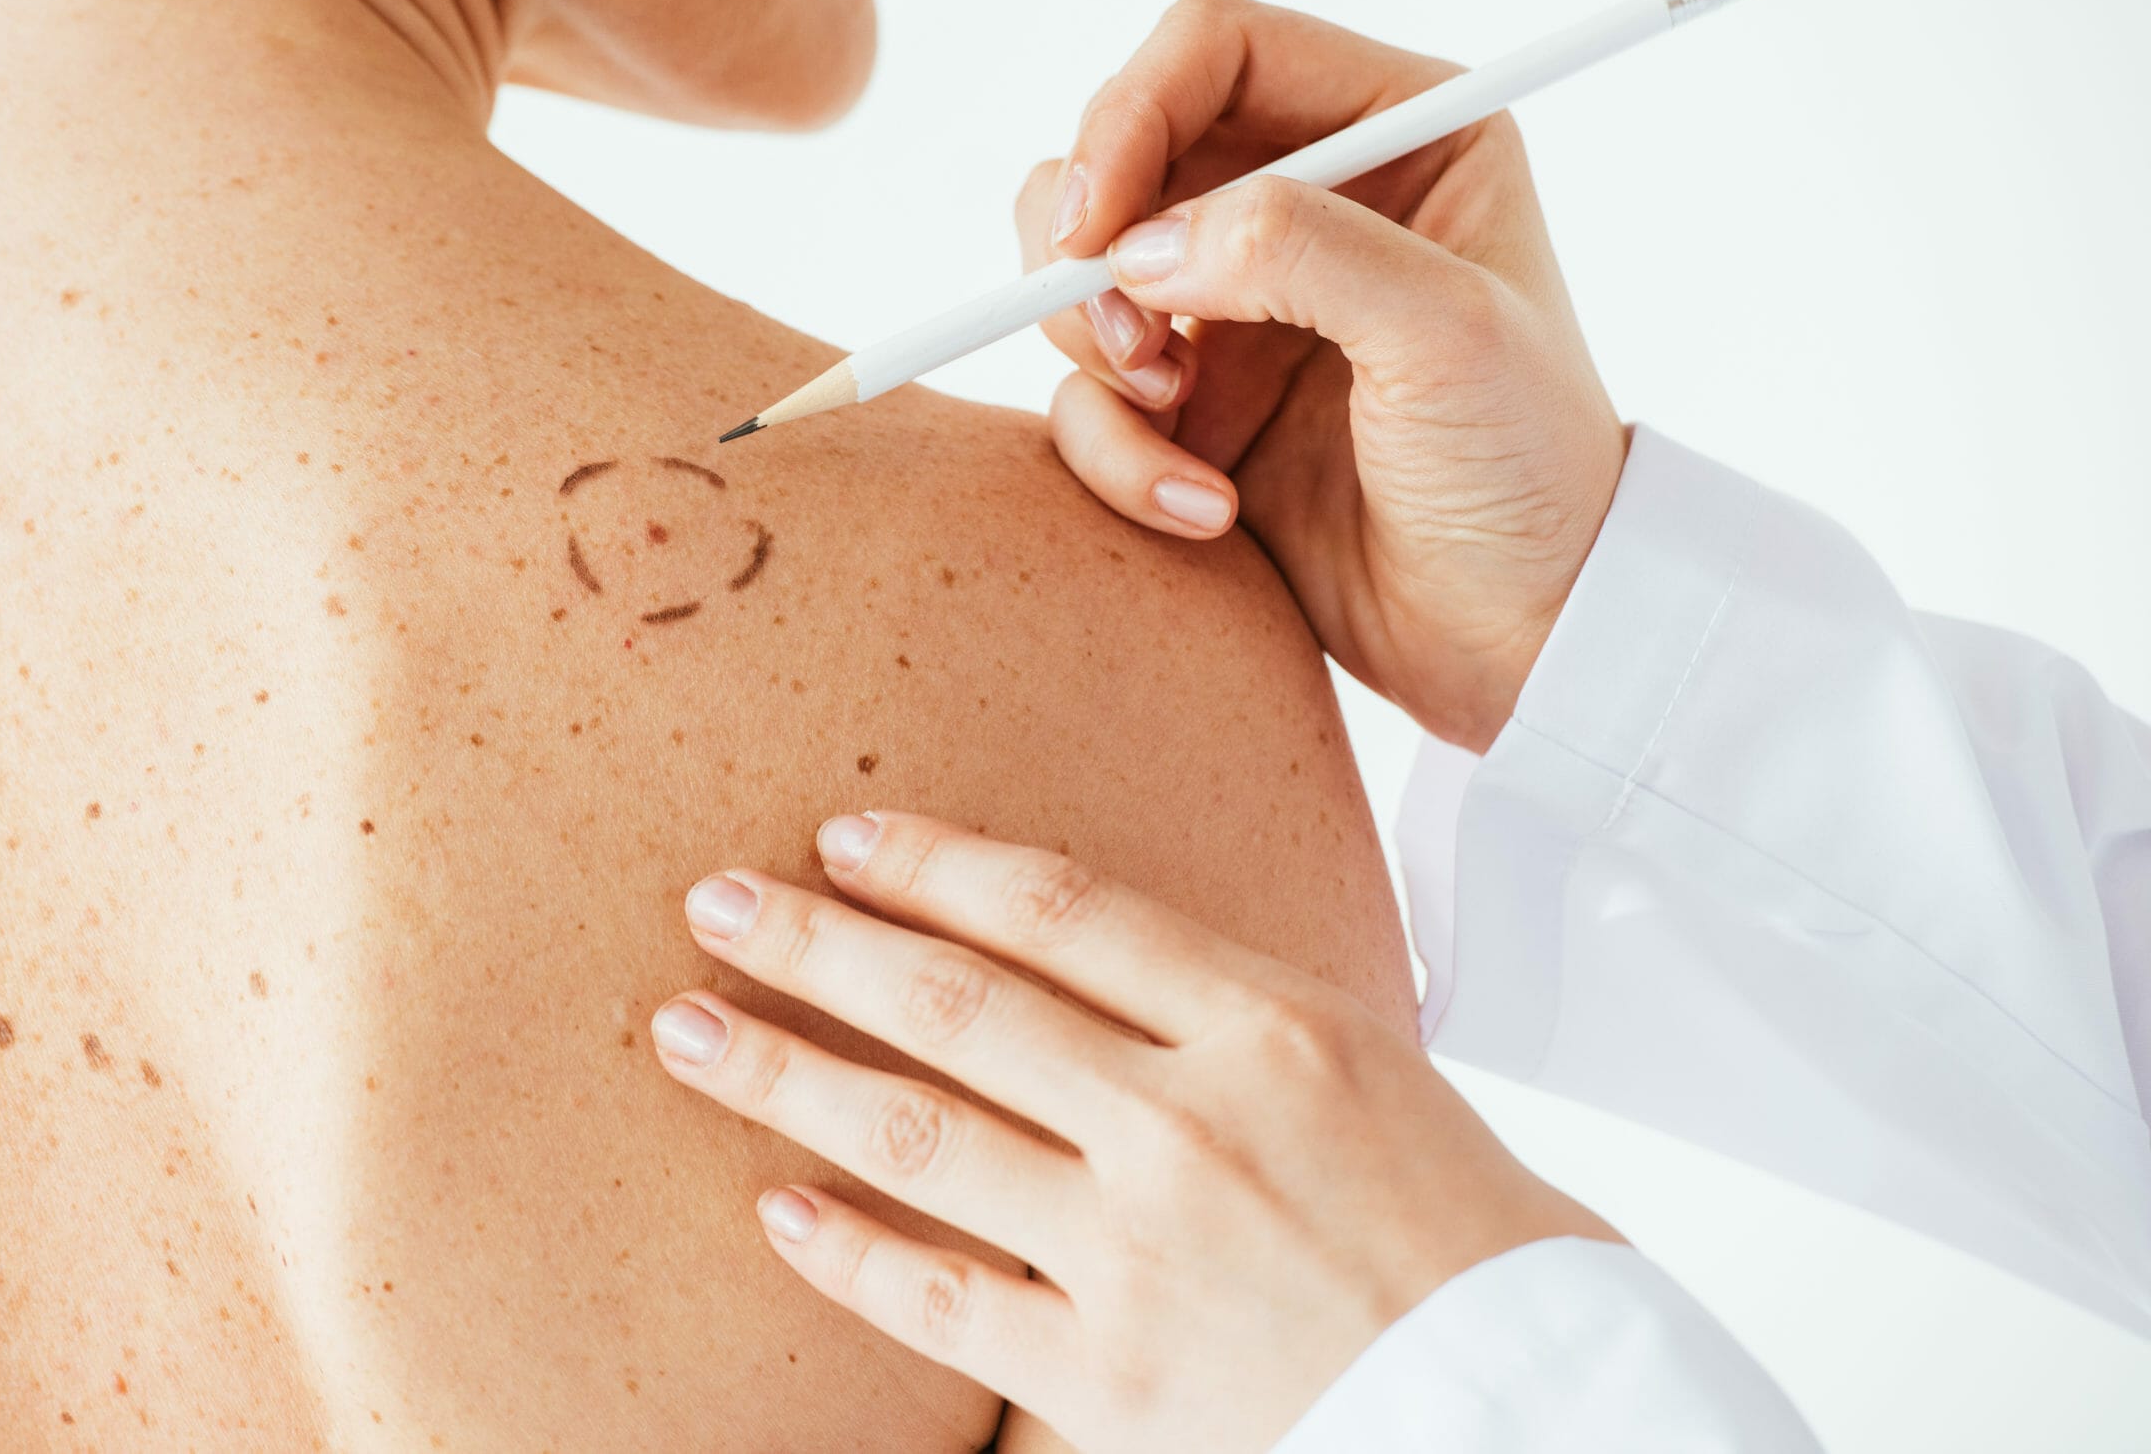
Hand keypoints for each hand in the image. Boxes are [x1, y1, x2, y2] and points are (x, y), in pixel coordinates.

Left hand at [649, 810, 1616, 1453]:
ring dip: (785, 1075)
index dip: (934, 864)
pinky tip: (776, 1210)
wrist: (1547, 1412)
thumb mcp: (1376, 1075)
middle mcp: (1191, 1122)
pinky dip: (847, 1250)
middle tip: (714, 904)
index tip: (844, 838)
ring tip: (688, 1029)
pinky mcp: (1112, 1376)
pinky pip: (941, 1299)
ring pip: (919, 1136)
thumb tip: (1093, 972)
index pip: (1060, 910)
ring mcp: (1142, 1251)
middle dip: (817, 944)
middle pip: (958, 1003)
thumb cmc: (1478, 1240)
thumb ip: (1229, 1018)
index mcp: (1273, 1026)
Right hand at [1014, 0, 1626, 748]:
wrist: (1521, 640)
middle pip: (1118, 148)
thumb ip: (1300, 251)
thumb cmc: (1526, 472)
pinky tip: (1203, 510)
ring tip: (1173, 417)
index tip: (1095, 220)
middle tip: (1126, 338)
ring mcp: (1238, 302)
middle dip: (1090, 241)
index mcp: (1394, 131)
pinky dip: (1115, 452)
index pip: (1214, 48)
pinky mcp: (1193, 402)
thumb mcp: (1445, 335)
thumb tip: (1141, 241)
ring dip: (1093, 347)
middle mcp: (1304, 199)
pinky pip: (1087, 394)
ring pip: (1079, 269)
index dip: (1131, 111)